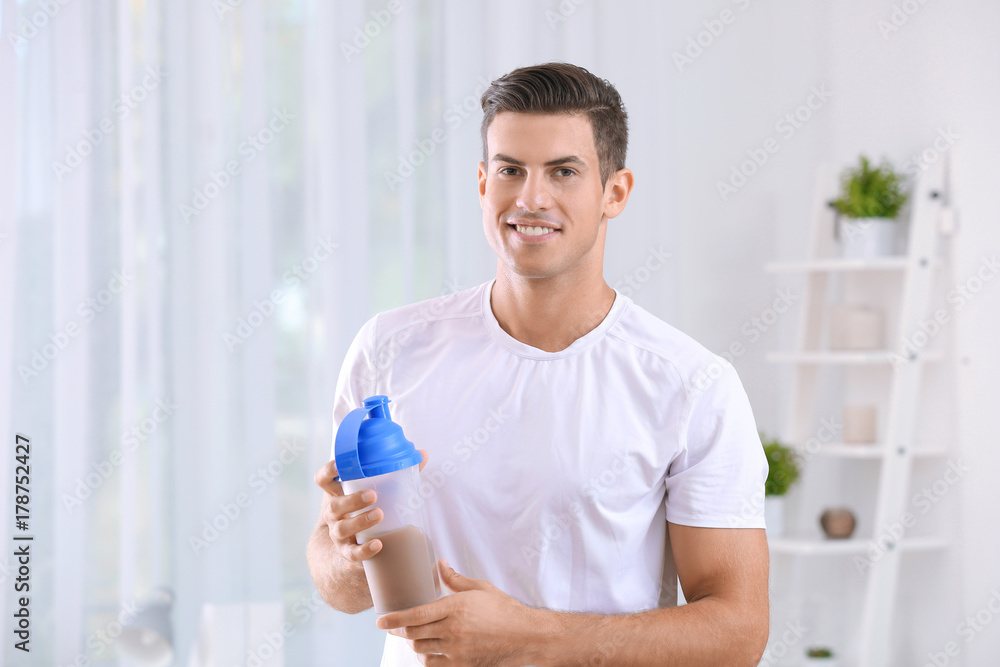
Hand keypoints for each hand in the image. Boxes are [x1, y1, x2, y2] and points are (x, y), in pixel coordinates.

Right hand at [313, 449, 428, 569]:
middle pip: (333, 506)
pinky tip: (378, 544)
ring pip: (341, 528)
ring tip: (379, 514)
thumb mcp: (378, 490)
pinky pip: (352, 553)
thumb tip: (422, 454)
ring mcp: (338, 534)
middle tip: (372, 495)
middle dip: (352, 500)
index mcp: (338, 493)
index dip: (329, 471)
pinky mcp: (347, 552)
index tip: (341, 465)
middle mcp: (334, 513)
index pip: (324, 479)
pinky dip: (364, 550)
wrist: (356, 542)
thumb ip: (398, 472)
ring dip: (359, 521)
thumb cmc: (370, 507)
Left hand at [376, 559, 541, 665]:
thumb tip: (440, 564)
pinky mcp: (462, 665)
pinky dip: (427, 659)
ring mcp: (457, 650)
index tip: (379, 621)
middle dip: (400, 631)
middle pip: (413, 634)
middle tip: (393, 627)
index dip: (394, 619)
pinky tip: (429, 651)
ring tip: (415, 637)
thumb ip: (456, 579)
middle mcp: (453, 630)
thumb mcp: (480, 588)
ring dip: (414, 643)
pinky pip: (434, 665)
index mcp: (455, 607)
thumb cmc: (505, 609)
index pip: (415, 615)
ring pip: (421, 650)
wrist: (526, 636)